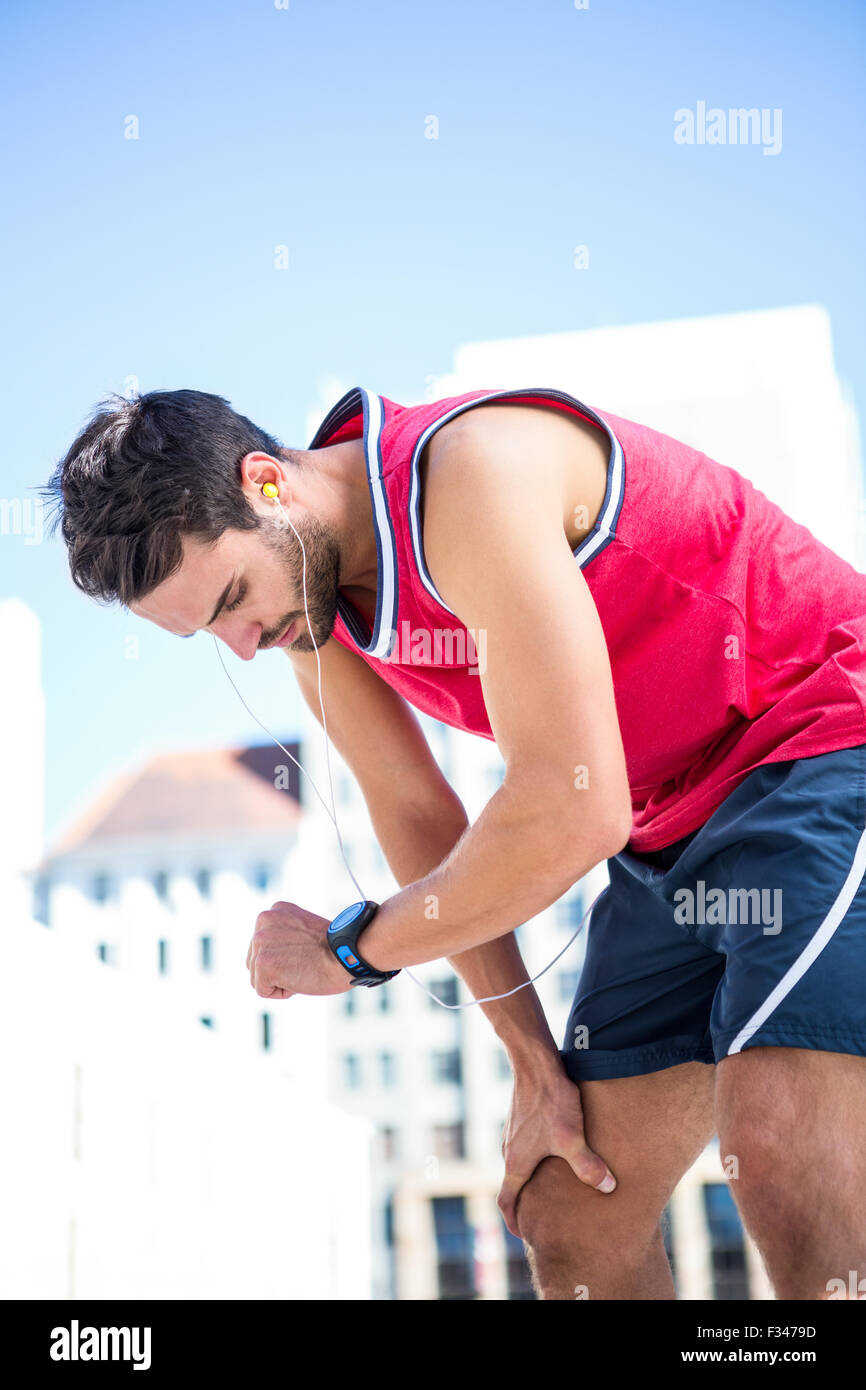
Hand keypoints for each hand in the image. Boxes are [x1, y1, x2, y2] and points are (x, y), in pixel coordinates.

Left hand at [246, 901, 352, 998]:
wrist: (348, 954)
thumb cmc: (335, 949)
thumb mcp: (304, 931)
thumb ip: (284, 936)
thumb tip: (275, 954)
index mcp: (274, 911)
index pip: (264, 947)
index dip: (286, 957)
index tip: (306, 952)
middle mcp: (263, 921)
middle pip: (256, 962)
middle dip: (279, 969)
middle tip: (305, 961)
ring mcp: (261, 941)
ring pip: (258, 978)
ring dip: (281, 980)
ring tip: (303, 967)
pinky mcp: (263, 963)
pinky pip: (264, 991)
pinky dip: (283, 992)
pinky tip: (300, 977)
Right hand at [497, 1059, 616, 1236]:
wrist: (536, 1063)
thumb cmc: (551, 1100)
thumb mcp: (571, 1137)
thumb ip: (588, 1166)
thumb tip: (609, 1188)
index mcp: (517, 1162)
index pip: (506, 1200)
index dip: (514, 1220)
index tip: (523, 1234)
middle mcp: (510, 1150)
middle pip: (512, 1184)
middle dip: (524, 1203)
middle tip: (540, 1217)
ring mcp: (514, 1133)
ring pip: (519, 1164)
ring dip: (530, 1180)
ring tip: (550, 1189)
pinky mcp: (522, 1118)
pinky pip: (525, 1146)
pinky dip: (534, 1159)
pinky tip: (554, 1153)